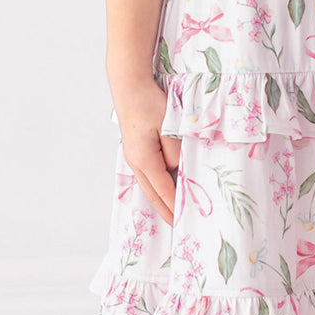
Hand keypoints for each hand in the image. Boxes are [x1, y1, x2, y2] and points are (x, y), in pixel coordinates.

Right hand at [111, 77, 179, 224]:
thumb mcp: (169, 127)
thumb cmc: (149, 104)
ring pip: (148, 187)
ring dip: (160, 201)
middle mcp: (136, 162)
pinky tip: (161, 191)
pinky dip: (155, 188)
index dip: (175, 206)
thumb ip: (176, 152)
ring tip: (171, 214)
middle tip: (178, 226)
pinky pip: (146, 176)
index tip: (184, 220)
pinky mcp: (135, 151)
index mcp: (145, 159)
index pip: (164, 190)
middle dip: (165, 211)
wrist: (129, 88)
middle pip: (153, 194)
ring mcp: (133, 158)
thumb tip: (179, 170)